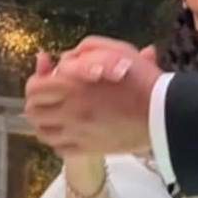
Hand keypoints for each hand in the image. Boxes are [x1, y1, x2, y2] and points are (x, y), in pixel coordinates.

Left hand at [25, 38, 161, 155]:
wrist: (164, 113)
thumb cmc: (143, 80)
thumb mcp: (118, 51)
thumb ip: (88, 48)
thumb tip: (68, 58)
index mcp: (73, 85)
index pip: (33, 88)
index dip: (37, 79)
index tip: (48, 74)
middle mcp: (69, 111)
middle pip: (33, 111)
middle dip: (39, 101)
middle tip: (52, 95)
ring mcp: (78, 133)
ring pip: (43, 132)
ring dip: (46, 121)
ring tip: (59, 114)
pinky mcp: (89, 148)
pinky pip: (59, 148)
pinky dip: (59, 139)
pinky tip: (71, 130)